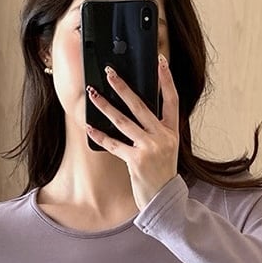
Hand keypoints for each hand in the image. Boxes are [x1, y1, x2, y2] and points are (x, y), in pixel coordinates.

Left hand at [85, 53, 178, 210]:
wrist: (164, 200)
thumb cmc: (161, 175)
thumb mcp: (166, 150)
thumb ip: (155, 131)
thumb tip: (134, 111)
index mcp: (172, 132)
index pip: (172, 100)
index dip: (166, 80)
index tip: (159, 61)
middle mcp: (162, 137)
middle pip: (141, 106)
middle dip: (123, 87)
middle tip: (110, 72)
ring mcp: (150, 149)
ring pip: (123, 122)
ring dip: (105, 106)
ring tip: (93, 93)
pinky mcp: (136, 161)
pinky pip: (114, 144)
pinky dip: (100, 136)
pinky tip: (89, 126)